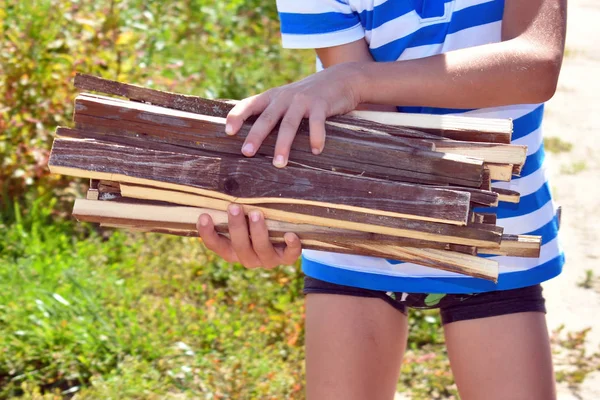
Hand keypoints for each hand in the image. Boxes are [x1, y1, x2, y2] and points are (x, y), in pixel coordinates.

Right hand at [197, 204, 301, 268]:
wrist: (282, 241)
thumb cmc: (254, 224)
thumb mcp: (241, 220)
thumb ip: (231, 211)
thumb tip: (221, 184)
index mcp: (232, 251)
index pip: (215, 245)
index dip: (207, 233)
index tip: (203, 216)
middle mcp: (248, 258)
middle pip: (239, 246)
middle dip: (236, 227)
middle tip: (234, 206)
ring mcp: (268, 260)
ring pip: (261, 249)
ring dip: (258, 231)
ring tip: (256, 213)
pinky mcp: (286, 258)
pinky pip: (290, 255)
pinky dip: (291, 245)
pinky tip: (290, 234)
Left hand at [225, 62, 365, 167]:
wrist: (341, 79)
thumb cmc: (309, 95)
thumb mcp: (287, 98)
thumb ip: (272, 111)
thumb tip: (253, 137)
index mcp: (273, 96)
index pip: (249, 104)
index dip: (237, 116)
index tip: (228, 131)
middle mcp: (285, 97)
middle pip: (267, 118)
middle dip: (256, 136)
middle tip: (246, 153)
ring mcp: (303, 100)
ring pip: (289, 124)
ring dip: (283, 145)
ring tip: (279, 164)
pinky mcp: (321, 104)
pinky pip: (317, 123)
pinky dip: (316, 138)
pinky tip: (316, 151)